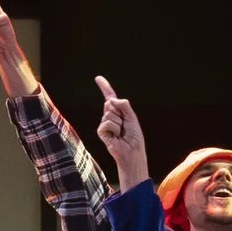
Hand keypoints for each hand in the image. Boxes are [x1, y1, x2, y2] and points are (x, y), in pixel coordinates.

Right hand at [95, 76, 148, 190]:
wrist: (132, 151)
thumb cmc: (134, 137)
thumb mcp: (132, 117)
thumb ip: (124, 106)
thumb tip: (111, 99)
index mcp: (119, 112)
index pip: (110, 97)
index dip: (105, 87)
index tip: (98, 78)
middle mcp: (110, 116)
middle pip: (110, 103)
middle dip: (120, 112)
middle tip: (124, 125)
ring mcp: (104, 123)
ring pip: (109, 113)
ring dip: (119, 122)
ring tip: (121, 132)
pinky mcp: (101, 131)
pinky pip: (106, 122)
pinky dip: (114, 128)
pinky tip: (116, 136)